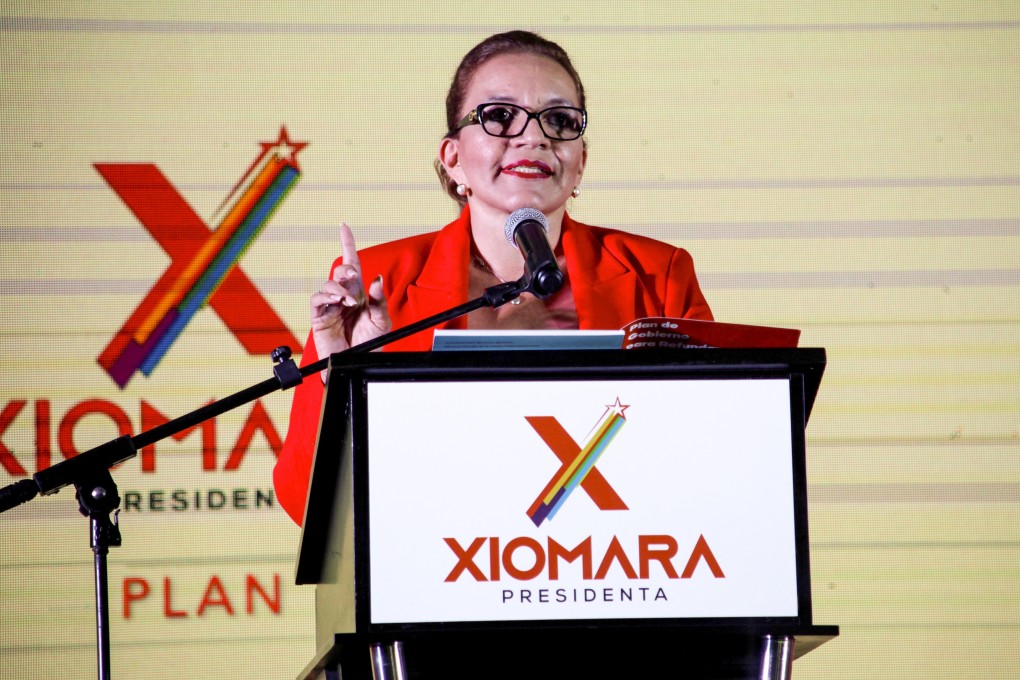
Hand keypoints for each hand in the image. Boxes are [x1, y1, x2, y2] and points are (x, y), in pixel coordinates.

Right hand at [310, 223, 389, 376]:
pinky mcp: (320, 317)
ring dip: (339, 289)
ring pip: (328, 285)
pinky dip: (327, 298)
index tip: (343, 227)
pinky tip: (338, 302)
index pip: (352, 264)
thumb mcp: (382, 321)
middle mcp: (344, 296)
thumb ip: (380, 300)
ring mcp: (330, 306)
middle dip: (346, 269)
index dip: (347, 245)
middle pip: (340, 272)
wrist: (358, 363)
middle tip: (353, 276)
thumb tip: (377, 279)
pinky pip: (317, 300)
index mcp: (359, 293)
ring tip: (350, 301)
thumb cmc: (370, 344)